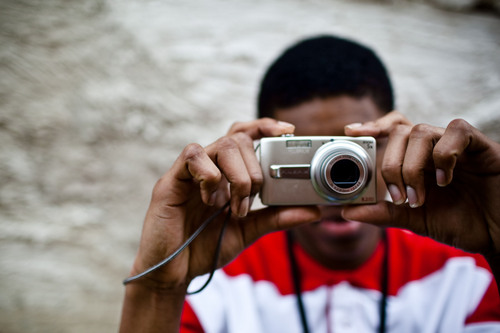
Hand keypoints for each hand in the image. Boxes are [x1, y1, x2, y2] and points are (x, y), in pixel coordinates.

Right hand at [129, 118, 319, 290]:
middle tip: (250, 202)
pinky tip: (209, 200)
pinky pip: (193, 156)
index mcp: (226, 173)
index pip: (245, 135)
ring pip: (221, 145)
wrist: (175, 272)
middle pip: (238, 139)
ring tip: (233, 207)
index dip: (265, 126)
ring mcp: (189, 172)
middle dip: (254, 170)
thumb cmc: (206, 247)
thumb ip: (278, 217)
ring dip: (237, 177)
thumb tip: (314, 210)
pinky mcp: (170, 180)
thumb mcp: (249, 230)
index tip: (289, 130)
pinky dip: (210, 176)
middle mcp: (209, 166)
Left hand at [344, 114, 499, 257]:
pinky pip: (457, 131)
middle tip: (398, 196)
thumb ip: (384, 213)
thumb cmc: (462, 223)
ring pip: (421, 131)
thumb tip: (346, 211)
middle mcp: (434, 148)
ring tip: (420, 197)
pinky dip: (444, 155)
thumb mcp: (415, 220)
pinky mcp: (482, 147)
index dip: (372, 125)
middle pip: (401, 132)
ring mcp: (457, 146)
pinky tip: (445, 180)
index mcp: (418, 160)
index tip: (350, 131)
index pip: (394, 130)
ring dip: (412, 166)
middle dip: (391, 164)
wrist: (499, 235)